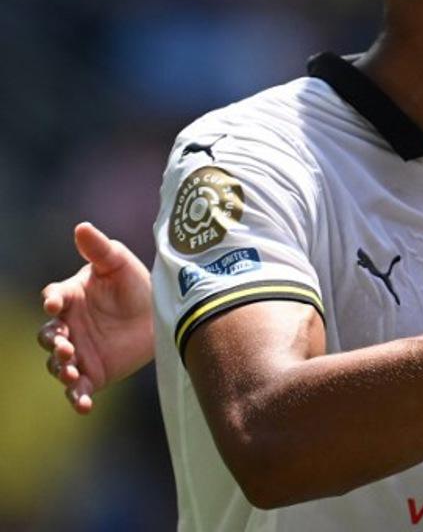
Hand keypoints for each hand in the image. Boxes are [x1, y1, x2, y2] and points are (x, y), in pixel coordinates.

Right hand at [37, 223, 154, 412]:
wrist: (162, 314)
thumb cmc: (136, 283)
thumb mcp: (120, 263)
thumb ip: (100, 249)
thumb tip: (82, 227)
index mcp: (70, 297)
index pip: (53, 298)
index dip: (52, 301)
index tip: (56, 305)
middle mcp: (68, 325)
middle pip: (49, 335)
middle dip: (53, 341)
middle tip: (65, 344)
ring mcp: (78, 351)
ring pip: (57, 363)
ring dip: (60, 368)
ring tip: (70, 369)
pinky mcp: (92, 373)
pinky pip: (78, 388)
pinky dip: (76, 397)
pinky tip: (83, 405)